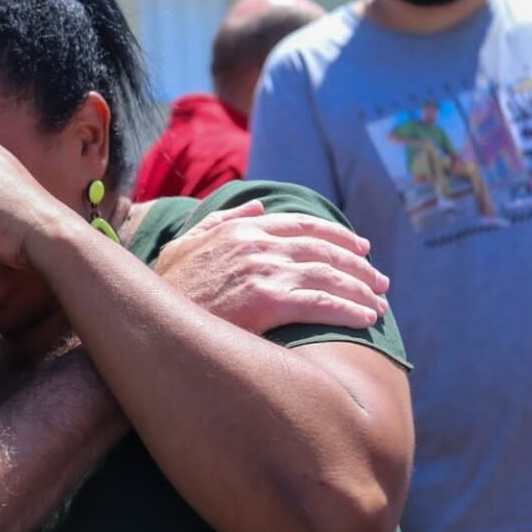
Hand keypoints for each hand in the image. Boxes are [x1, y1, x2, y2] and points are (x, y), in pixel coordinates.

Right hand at [154, 201, 389, 332]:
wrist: (150, 321)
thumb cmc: (166, 288)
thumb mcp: (184, 243)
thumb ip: (221, 221)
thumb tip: (256, 209)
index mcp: (242, 228)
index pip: (302, 225)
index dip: (337, 236)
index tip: (361, 249)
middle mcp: (257, 244)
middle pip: (324, 250)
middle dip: (359, 266)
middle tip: (381, 282)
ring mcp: (262, 271)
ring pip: (328, 276)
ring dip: (361, 291)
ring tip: (379, 305)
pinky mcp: (265, 302)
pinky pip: (320, 303)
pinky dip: (348, 309)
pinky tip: (366, 319)